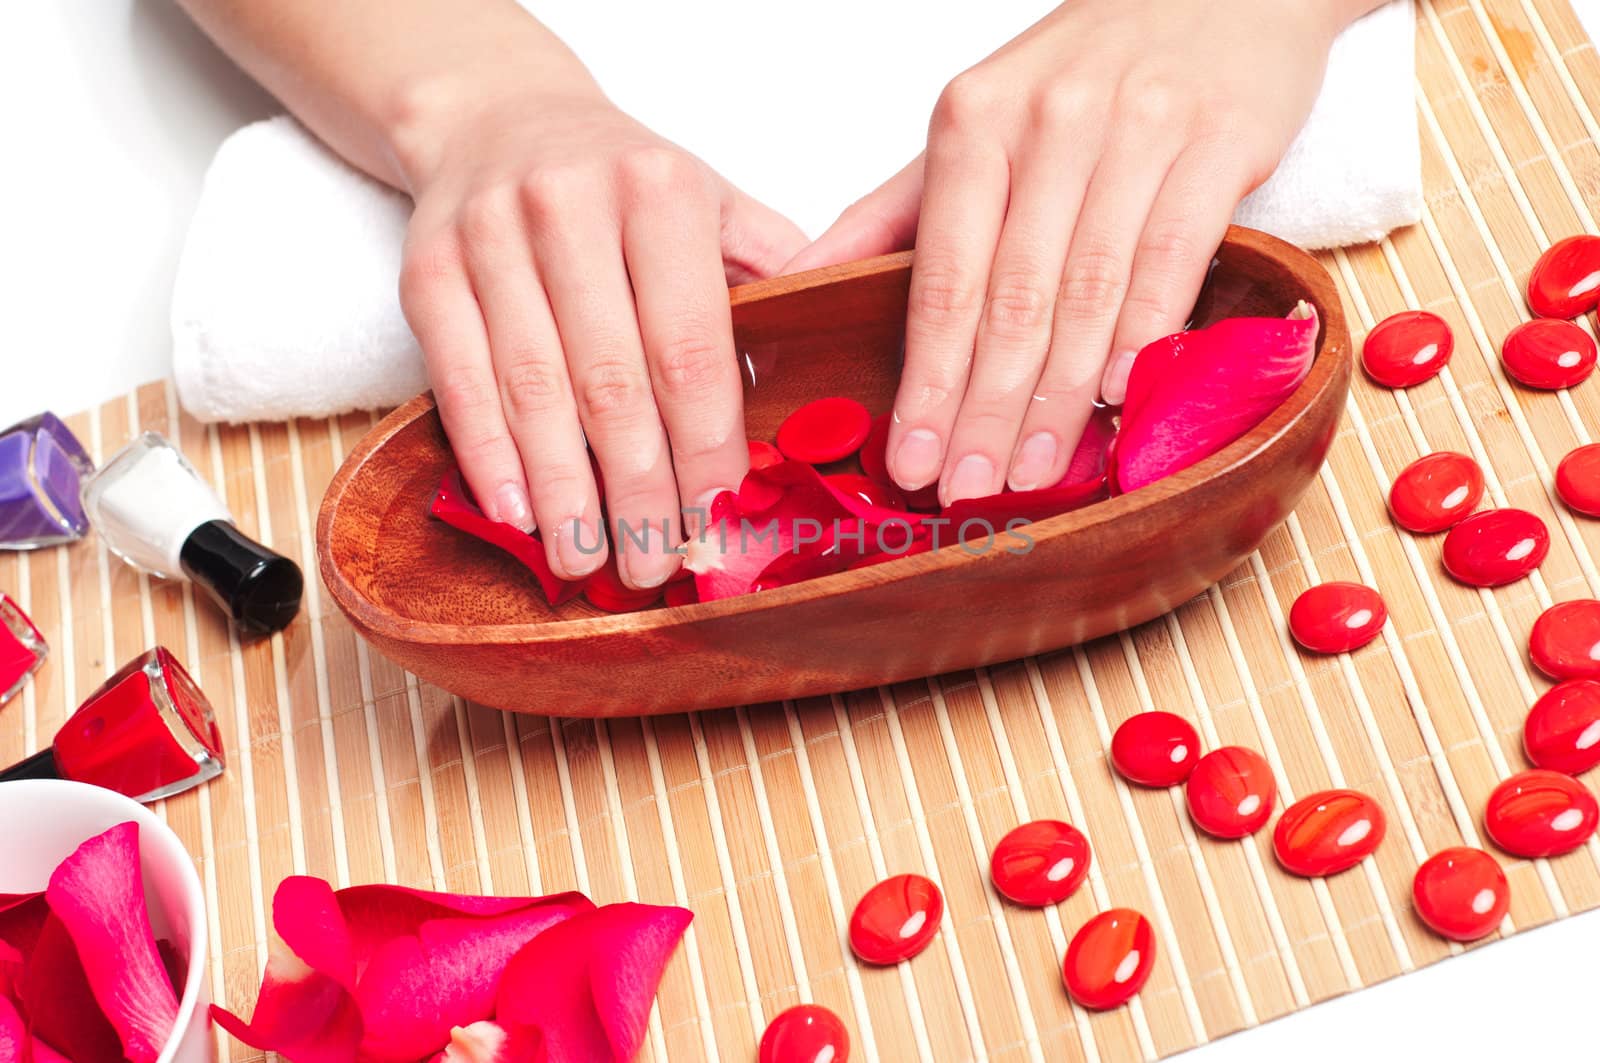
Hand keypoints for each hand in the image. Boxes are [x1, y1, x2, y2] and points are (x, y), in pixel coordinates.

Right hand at [399, 81, 806, 587]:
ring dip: (565, 493)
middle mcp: (570, 206)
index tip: (715, 518)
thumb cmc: (622, 184)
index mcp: (661, 192)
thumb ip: (767, 275)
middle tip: (656, 566)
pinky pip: (459, 382)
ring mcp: (490, 237)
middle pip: (612, 382)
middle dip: (638, 491)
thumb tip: (818, 377)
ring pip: (533, 392)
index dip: (704, 447)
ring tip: (589, 562)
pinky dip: (490, 458)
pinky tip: (520, 516)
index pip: (691, 349)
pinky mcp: (427, 270)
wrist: (498, 119)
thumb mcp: (710, 201)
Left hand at [787, 0, 1348, 503]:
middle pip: (1009, 297)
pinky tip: (1122, 395)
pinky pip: (1173, 254)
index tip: (911, 458)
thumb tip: (797, 287)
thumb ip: (893, 213)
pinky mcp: (1216, 139)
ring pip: (1087, 288)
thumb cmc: (1084, 75)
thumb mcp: (975, 126)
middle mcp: (1046, 122)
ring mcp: (1135, 127)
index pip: (941, 277)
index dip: (926, 379)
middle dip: (983, 407)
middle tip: (967, 490)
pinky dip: (1146, 331)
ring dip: (1059, 395)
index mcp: (972, 124)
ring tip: (1032, 471)